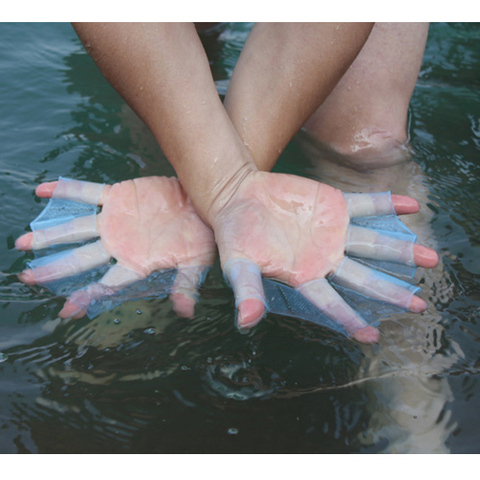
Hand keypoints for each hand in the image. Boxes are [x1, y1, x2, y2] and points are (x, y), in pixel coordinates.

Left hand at [16, 176, 216, 318]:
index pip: (107, 282)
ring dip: (50, 234)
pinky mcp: (117, 197)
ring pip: (76, 228)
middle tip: (28, 277)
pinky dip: (66, 191)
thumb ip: (186, 283)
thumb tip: (186, 312)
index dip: (88, 296)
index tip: (66, 310)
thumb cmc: (201, 235)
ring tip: (22, 243)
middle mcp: (119, 244)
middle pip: (81, 259)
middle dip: (54, 269)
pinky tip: (41, 191)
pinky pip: (87, 193)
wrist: (201, 201)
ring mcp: (114, 220)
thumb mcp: (196, 261)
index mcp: (136, 263)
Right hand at [212, 171, 437, 343]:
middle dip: (390, 291)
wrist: (239, 196)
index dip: (349, 319)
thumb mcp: (237, 264)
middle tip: (419, 305)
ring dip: (400, 250)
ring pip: (372, 243)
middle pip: (362, 278)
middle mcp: (324, 258)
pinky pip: (365, 205)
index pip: (330, 302)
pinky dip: (386, 203)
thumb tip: (247, 323)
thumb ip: (247, 291)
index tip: (371, 336)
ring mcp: (333, 232)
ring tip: (430, 259)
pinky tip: (411, 204)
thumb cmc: (235, 234)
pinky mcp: (334, 206)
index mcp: (303, 276)